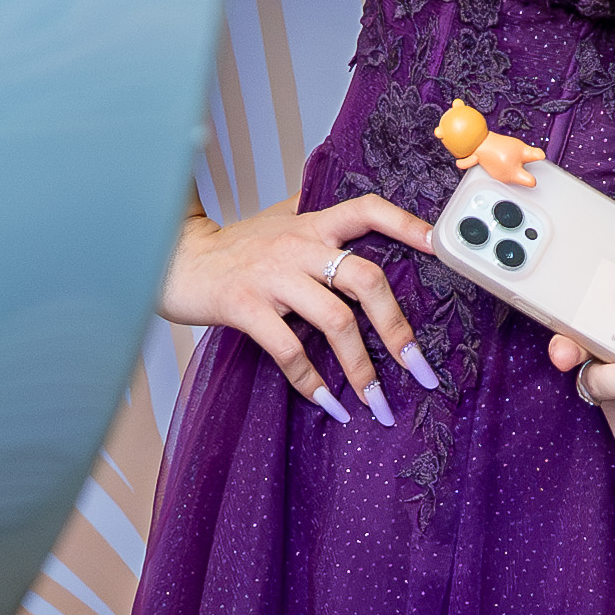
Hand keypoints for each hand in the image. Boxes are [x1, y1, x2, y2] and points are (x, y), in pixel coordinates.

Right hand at [164, 193, 436, 420]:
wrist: (173, 258)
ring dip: (362, 369)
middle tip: (420, 369)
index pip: (368, 210)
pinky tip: (329, 403)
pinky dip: (313, 381)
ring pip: (336, 321)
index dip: (407, 225)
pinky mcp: (246, 307)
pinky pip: (289, 349)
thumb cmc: (233, 247)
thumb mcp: (278, 223)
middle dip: (398, 329)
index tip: (441, 248)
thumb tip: (366, 224)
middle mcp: (298, 246)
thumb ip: (317, 223)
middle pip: (366, 279)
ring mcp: (272, 277)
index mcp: (311, 224)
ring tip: (377, 402)